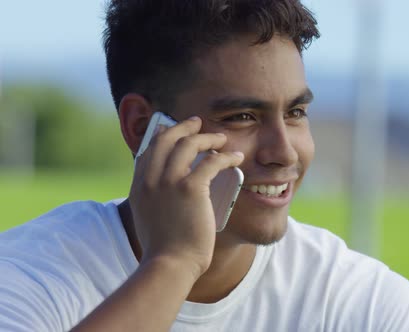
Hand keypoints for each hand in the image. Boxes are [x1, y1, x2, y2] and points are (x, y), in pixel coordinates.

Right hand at [129, 116, 243, 279]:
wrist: (169, 264)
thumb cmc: (164, 249)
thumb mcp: (148, 219)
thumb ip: (153, 201)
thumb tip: (166, 193)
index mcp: (139, 186)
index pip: (149, 149)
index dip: (163, 135)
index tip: (173, 129)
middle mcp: (150, 179)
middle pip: (166, 139)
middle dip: (183, 127)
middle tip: (197, 122)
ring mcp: (169, 182)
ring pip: (189, 144)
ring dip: (208, 137)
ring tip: (222, 138)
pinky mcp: (190, 188)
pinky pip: (212, 162)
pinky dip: (226, 157)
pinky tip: (236, 158)